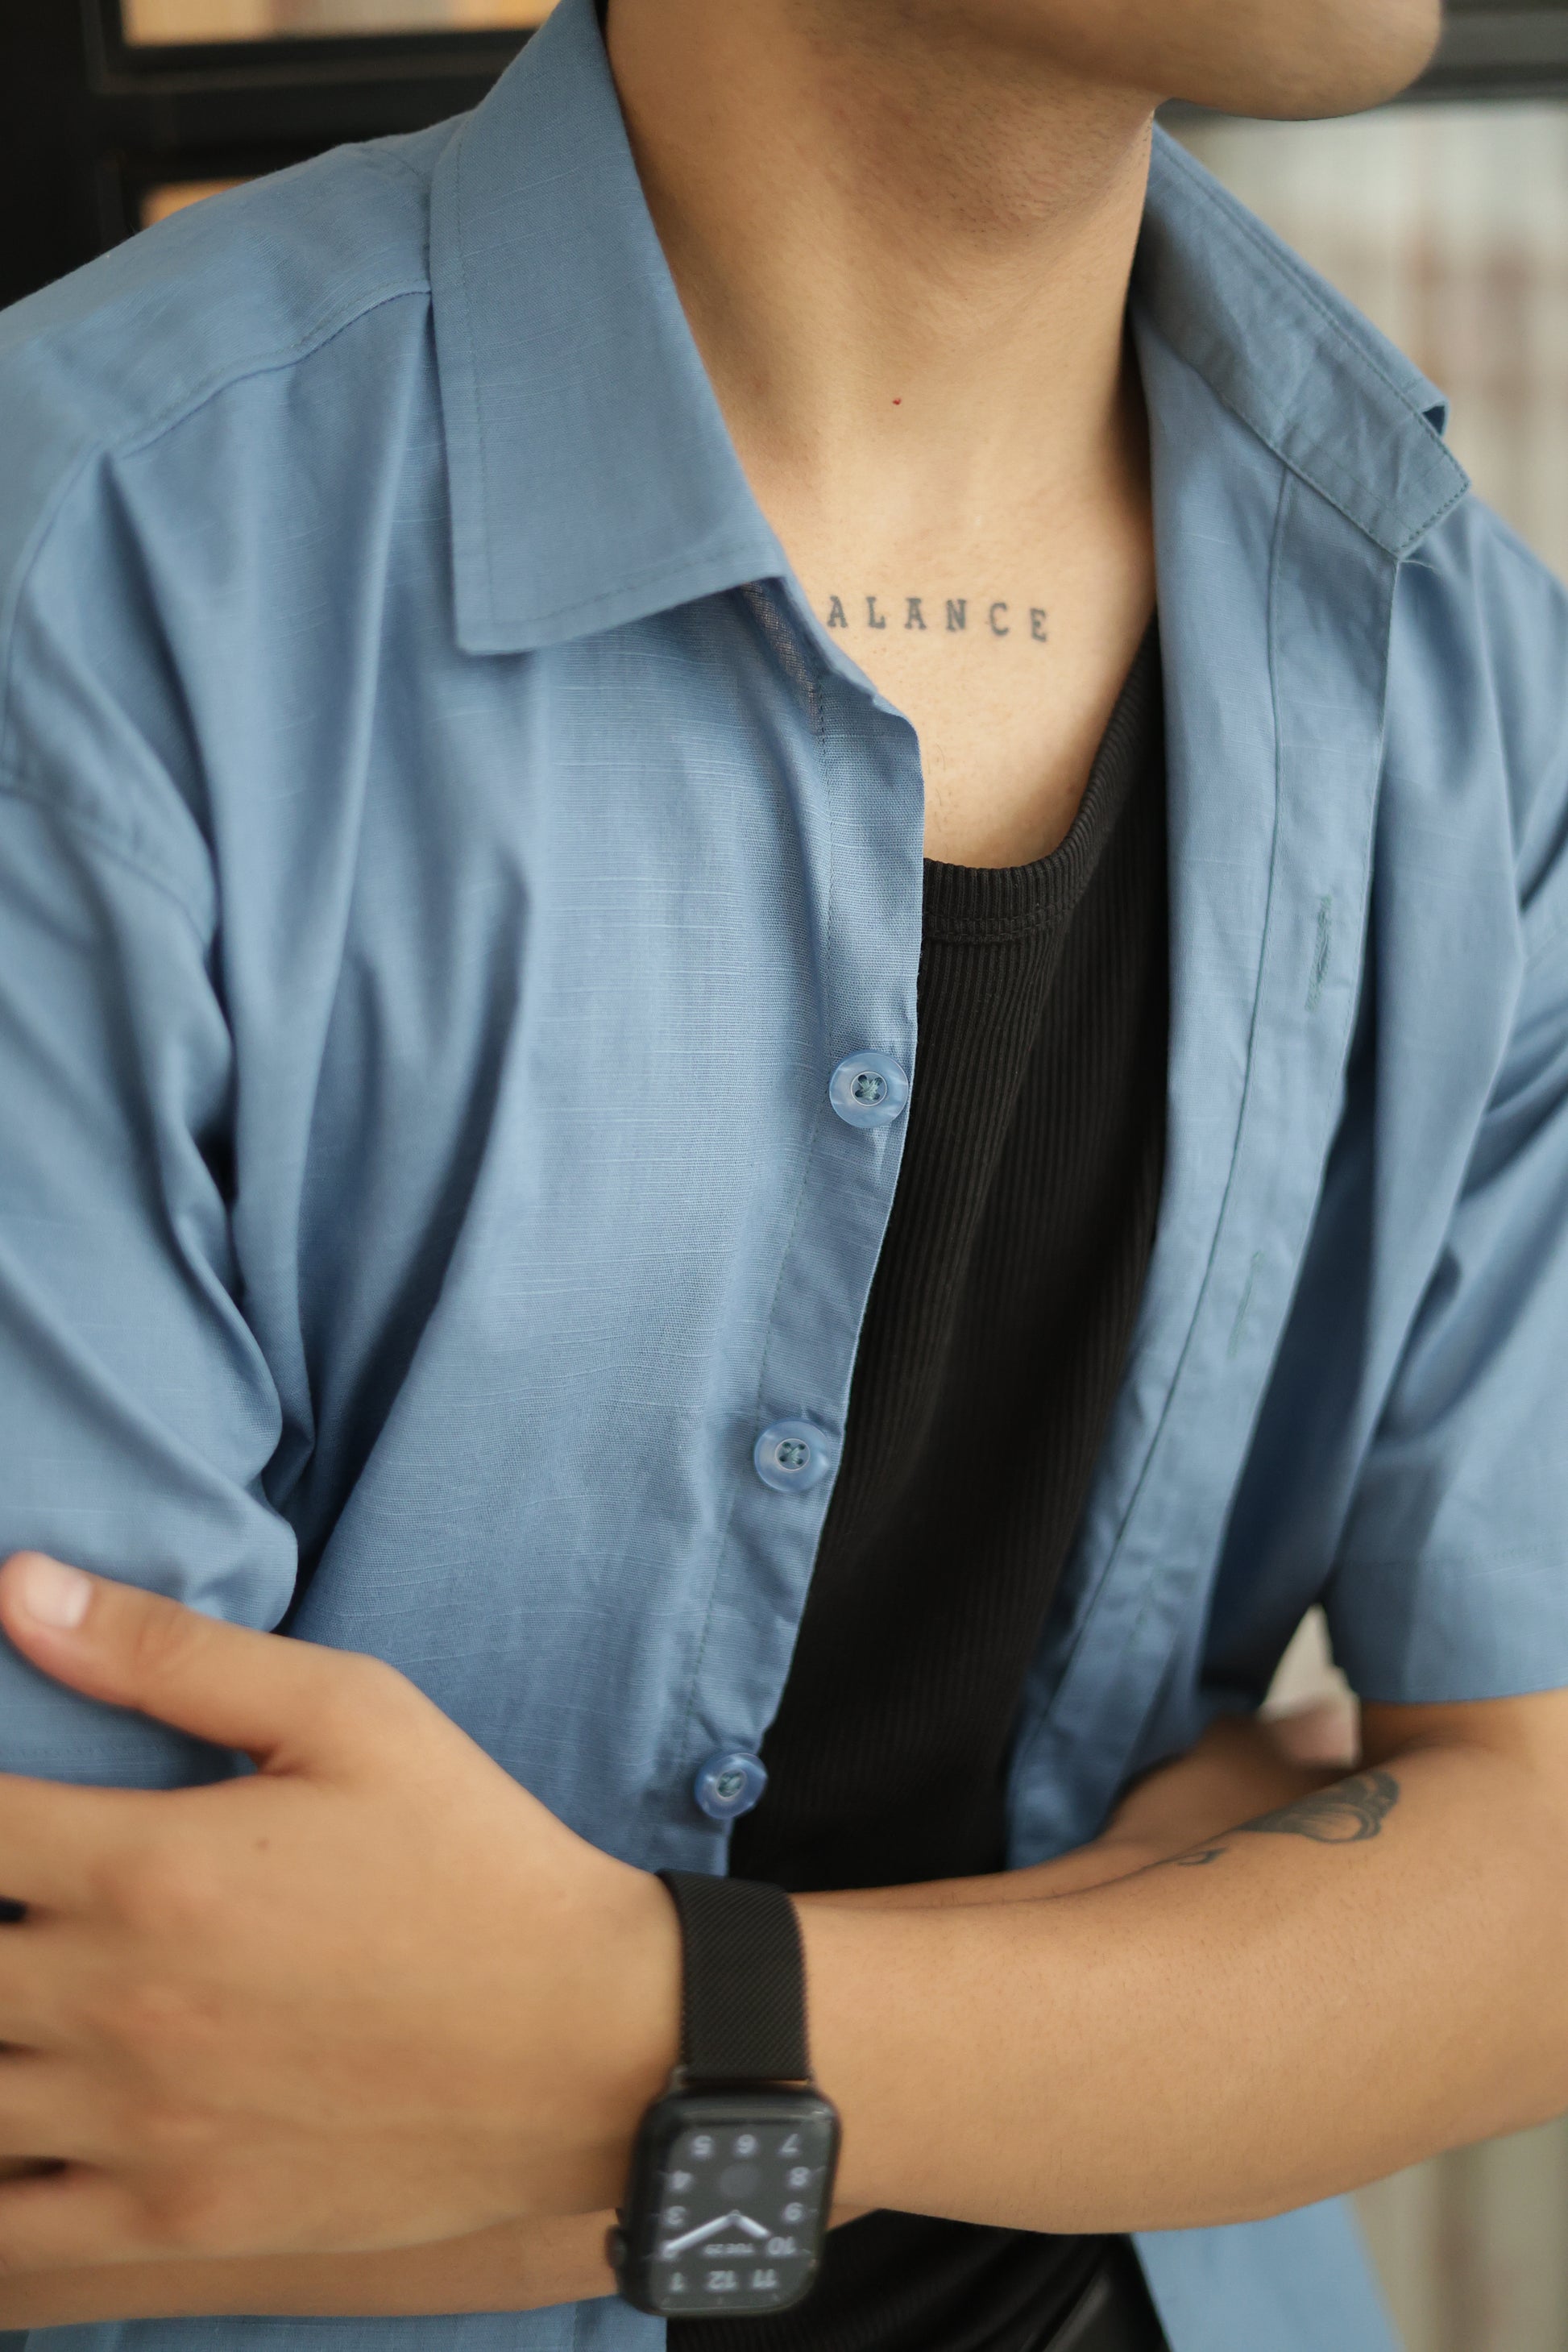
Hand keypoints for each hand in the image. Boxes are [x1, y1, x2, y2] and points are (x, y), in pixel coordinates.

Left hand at [0, 1553, 678, 2272]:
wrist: (589, 2044)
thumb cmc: (474, 1857)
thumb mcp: (351, 1713)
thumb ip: (170, 1652)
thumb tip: (18, 1587)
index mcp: (150, 1866)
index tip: (4, 1818)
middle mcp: (119, 2001)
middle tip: (25, 1912)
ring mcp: (140, 2125)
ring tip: (27, 2002)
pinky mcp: (175, 2219)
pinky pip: (6, 2239)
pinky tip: (24, 2122)